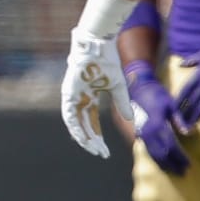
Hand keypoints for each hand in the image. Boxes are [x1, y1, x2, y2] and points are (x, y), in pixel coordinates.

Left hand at [60, 28, 131, 157]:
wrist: (99, 47)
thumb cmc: (108, 62)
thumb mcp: (118, 87)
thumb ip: (122, 103)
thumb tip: (131, 120)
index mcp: (89, 98)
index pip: (91, 123)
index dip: (97, 137)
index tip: (105, 151)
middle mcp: (79, 100)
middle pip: (83, 126)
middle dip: (91, 141)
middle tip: (100, 153)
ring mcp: (72, 96)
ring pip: (75, 123)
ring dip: (83, 137)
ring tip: (92, 148)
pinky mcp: (68, 92)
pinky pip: (69, 115)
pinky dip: (75, 127)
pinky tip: (82, 137)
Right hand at [124, 60, 188, 174]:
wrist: (136, 90)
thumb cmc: (156, 95)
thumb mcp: (171, 104)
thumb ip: (179, 119)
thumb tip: (189, 132)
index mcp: (157, 124)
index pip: (170, 146)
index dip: (179, 157)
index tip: (188, 164)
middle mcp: (147, 131)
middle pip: (160, 153)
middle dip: (172, 164)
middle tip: (182, 172)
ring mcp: (140, 134)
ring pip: (152, 153)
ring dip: (163, 163)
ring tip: (173, 170)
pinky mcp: (136, 134)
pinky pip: (146, 150)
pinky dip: (155, 158)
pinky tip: (161, 162)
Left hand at [174, 25, 199, 125]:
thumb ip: (192, 61)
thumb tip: (180, 64)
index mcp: (199, 75)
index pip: (185, 91)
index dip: (178, 101)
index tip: (173, 108)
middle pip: (193, 102)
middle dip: (185, 113)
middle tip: (179, 122)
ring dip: (196, 118)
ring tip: (190, 126)